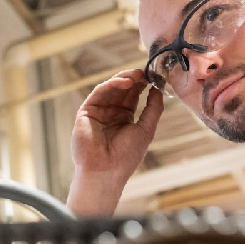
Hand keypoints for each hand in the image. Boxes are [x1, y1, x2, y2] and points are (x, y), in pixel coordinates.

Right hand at [71, 69, 163, 186]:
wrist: (105, 172)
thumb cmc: (126, 157)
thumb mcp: (146, 130)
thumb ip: (153, 109)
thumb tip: (158, 89)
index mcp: (124, 118)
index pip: (133, 95)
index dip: (143, 84)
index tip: (154, 76)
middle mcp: (110, 113)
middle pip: (122, 89)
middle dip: (134, 78)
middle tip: (145, 71)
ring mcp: (98, 112)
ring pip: (110, 88)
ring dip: (123, 79)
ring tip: (136, 75)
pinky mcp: (86, 112)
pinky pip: (98, 93)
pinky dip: (111, 85)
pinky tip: (124, 82)